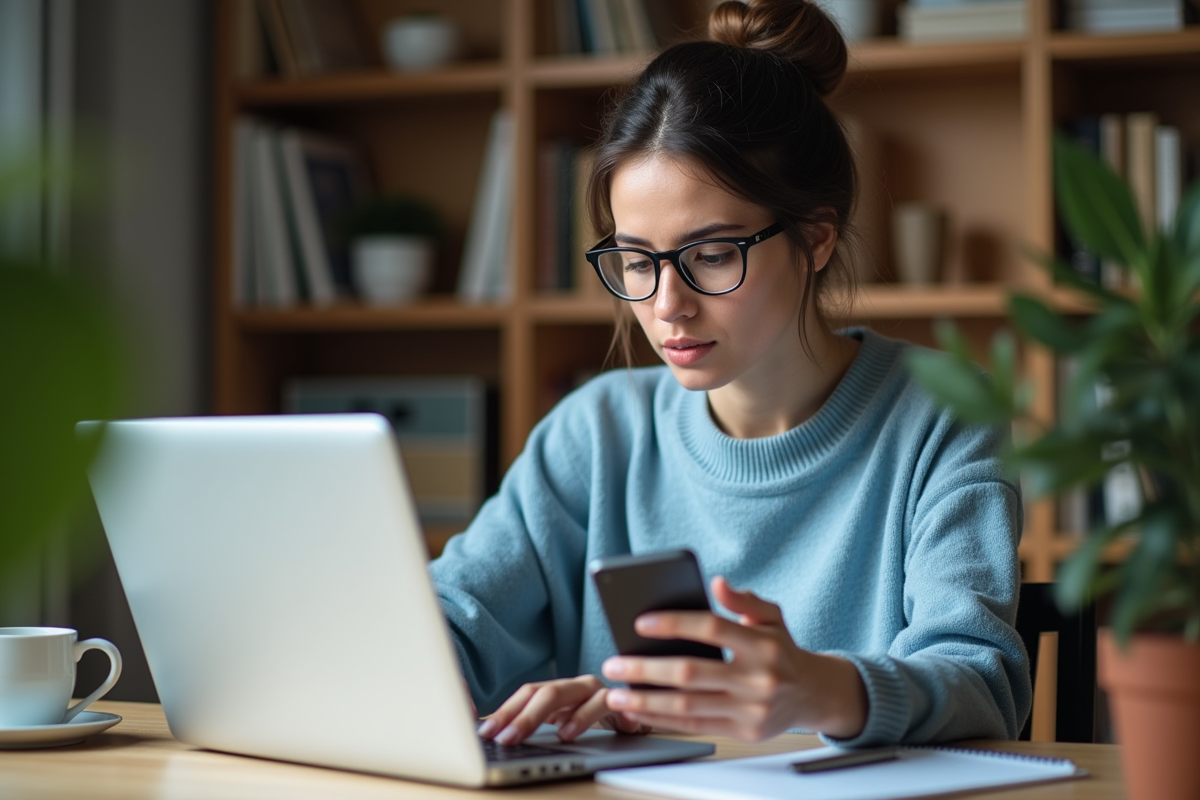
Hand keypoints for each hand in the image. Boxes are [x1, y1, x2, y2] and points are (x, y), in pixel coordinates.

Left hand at [476, 674, 649, 745]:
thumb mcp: (562, 724)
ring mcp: (596, 690)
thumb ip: (534, 726)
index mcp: (559, 690)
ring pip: (566, 694)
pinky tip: (569, 733)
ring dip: (545, 716)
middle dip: (519, 716)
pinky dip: (583, 717)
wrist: (640, 718)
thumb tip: (494, 736)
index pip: (526, 693)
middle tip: (502, 738)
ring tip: (522, 736)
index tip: (485, 732)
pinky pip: (601, 702)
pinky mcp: (619, 699)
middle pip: (542, 692)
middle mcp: (574, 686)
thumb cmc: (596, 722)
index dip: (504, 711)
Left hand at [600, 576, 867, 741]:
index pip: (711, 629)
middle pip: (691, 672)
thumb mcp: (772, 617)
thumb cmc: (783, 650)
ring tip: (616, 693)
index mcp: (763, 644)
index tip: (640, 623)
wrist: (813, 695)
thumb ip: (744, 600)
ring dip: (646, 700)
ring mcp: (752, 709)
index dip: (674, 624)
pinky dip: (662, 720)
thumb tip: (717, 582)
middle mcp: (759, 678)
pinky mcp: (744, 732)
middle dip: (645, 668)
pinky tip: (639, 711)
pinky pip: (695, 727)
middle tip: (612, 664)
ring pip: (688, 706)